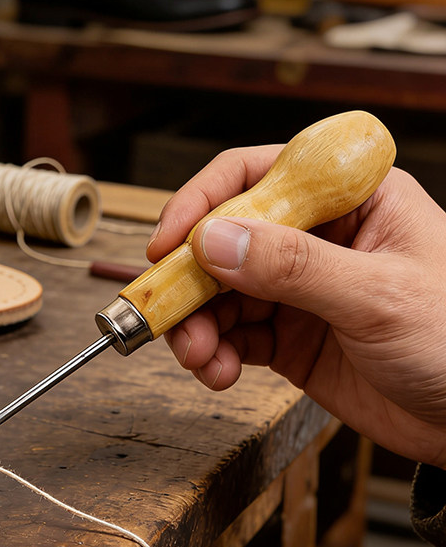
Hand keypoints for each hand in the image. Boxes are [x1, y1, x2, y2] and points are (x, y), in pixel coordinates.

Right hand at [147, 145, 445, 467]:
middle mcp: (317, 237)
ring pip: (221, 292)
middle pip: (225, 239)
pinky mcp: (290, 336)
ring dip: (198, 324)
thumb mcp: (378, 297)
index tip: (167, 242)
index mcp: (350, 200)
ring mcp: (300, 288)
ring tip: (200, 357)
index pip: (257, 176)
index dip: (202, 203)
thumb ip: (294, 267)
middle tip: (168, 314)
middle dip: (191, 280)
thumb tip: (213, 241)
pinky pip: (234, 335)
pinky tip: (219, 370)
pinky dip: (216, 353)